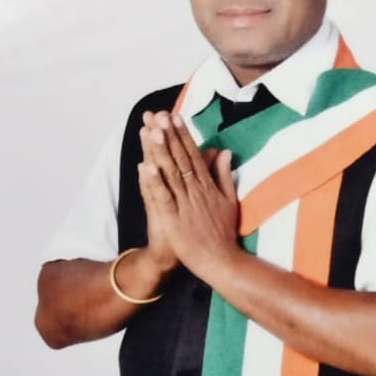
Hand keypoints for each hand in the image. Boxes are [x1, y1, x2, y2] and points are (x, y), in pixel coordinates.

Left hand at [138, 111, 238, 278]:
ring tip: (152, 131)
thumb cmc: (223, 232)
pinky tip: (145, 166)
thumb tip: (224, 151)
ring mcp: (184, 205)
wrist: (220, 260)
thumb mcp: (229, 200)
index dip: (183, 135)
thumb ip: (224, 174)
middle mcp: (196, 191)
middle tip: (160, 115)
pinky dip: (154, 182)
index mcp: (207, 186)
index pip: (193, 155)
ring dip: (160, 152)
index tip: (174, 117)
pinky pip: (162, 197)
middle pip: (180, 159)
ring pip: (170, 174)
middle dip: (170, 136)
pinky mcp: (173, 219)